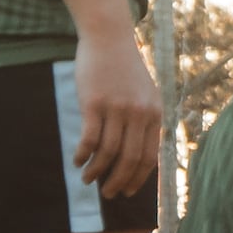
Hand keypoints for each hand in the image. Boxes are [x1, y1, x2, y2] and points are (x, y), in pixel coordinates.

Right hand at [66, 26, 158, 198]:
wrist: (109, 39)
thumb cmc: (125, 69)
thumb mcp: (145, 93)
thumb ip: (144, 120)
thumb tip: (136, 154)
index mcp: (154, 113)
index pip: (149, 156)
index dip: (138, 178)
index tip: (128, 192)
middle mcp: (139, 113)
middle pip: (129, 159)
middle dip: (119, 182)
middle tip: (108, 194)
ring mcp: (117, 108)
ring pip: (108, 152)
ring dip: (96, 171)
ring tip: (88, 180)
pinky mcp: (95, 103)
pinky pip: (89, 138)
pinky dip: (83, 155)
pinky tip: (77, 162)